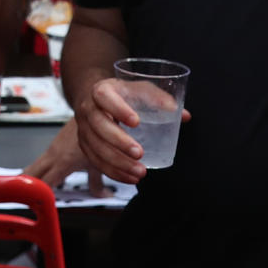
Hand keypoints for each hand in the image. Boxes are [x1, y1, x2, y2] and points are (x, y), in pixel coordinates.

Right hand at [25, 117, 104, 192]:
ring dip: (30, 178)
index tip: (36, 204)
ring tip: (28, 191)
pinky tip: (43, 177)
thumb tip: (102, 195)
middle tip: (22, 199)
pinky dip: (38, 171)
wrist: (90, 111)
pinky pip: (40, 161)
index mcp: (63, 162)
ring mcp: (51, 150)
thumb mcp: (97, 163)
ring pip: (33, 167)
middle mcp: (52, 155)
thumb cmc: (94, 133)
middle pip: (30, 174)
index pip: (45, 183)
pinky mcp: (53, 146)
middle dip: (25, 186)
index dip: (39, 196)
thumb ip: (97, 183)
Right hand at [74, 76, 188, 184]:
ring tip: (140, 172)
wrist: (97, 100)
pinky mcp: (85, 146)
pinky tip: (130, 178)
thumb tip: (183, 115)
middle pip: (99, 126)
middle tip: (139, 153)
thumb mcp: (140, 89)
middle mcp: (88, 109)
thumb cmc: (123, 95)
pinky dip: (113, 172)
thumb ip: (159, 100)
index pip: (104, 97)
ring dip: (117, 163)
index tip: (136, 122)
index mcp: (101, 90)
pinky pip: (96, 162)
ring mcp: (84, 129)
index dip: (118, 109)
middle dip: (119, 142)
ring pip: (96, 148)